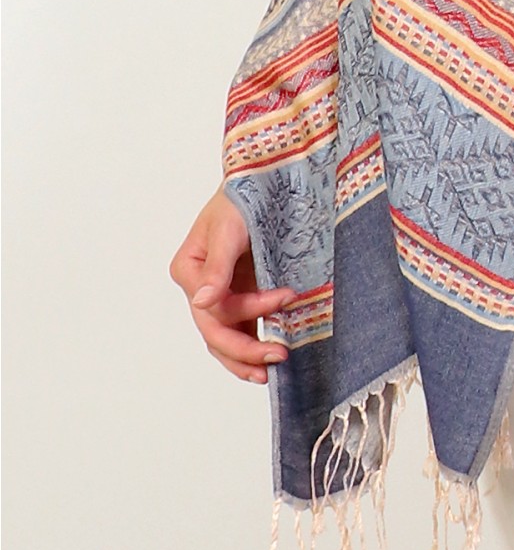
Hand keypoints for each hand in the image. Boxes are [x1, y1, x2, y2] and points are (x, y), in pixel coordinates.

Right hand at [169, 184, 293, 383]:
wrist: (263, 181)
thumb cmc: (242, 197)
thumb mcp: (229, 228)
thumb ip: (217, 266)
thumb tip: (202, 302)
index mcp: (189, 270)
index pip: (215, 308)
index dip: (250, 310)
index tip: (288, 296)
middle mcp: (200, 287)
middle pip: (216, 332)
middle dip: (246, 349)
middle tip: (278, 357)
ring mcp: (219, 294)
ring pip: (226, 338)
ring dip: (247, 357)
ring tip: (273, 369)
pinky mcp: (238, 295)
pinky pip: (242, 328)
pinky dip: (254, 343)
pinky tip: (269, 356)